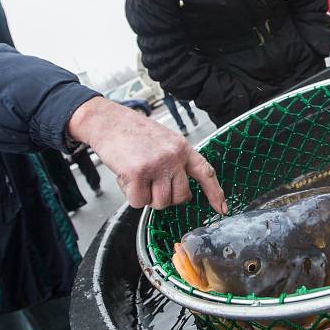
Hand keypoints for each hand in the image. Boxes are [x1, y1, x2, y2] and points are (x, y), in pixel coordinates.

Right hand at [67, 97, 226, 212]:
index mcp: (182, 148)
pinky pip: (138, 202)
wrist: (107, 121)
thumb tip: (180, 192)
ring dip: (146, 196)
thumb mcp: (164, 141)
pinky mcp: (138, 173)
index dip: (215, 192)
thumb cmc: (132, 132)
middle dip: (165, 197)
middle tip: (151, 184)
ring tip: (137, 178)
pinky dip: (130, 196)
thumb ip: (175, 162)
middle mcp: (173, 156)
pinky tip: (126, 178)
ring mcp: (157, 165)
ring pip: (160, 203)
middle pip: (180, 197)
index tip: (222, 208)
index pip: (206, 172)